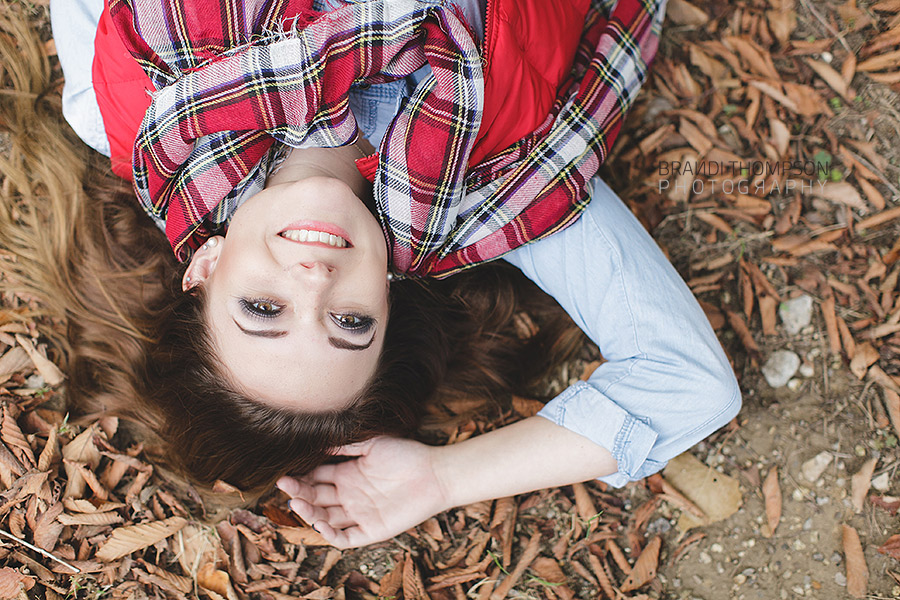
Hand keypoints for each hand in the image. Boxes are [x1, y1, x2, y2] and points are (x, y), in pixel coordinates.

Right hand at [276, 436, 449, 548]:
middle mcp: (351, 495)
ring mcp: (360, 514)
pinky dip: (330, 534)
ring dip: (309, 513)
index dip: (300, 478)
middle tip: (285, 485)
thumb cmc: (406, 454)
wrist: (435, 472)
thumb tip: (317, 440)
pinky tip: (319, 523)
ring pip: (326, 519)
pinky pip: (345, 537)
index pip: (316, 479)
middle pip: (316, 499)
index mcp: (348, 475)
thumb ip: (345, 445)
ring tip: (296, 503)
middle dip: (299, 494)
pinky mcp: (372, 530)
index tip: (285, 473)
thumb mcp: (372, 443)